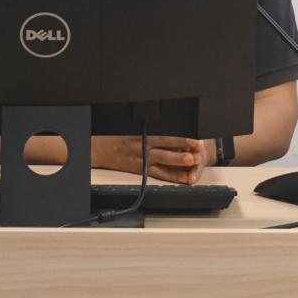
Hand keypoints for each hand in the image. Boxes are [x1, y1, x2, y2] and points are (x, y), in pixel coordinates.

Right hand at [90, 135, 211, 183]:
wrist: (100, 149)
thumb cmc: (117, 135)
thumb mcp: (133, 125)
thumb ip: (151, 124)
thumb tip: (169, 120)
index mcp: (143, 134)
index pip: (165, 135)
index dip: (180, 137)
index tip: (194, 137)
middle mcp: (144, 147)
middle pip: (166, 147)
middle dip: (183, 148)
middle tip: (197, 149)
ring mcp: (143, 160)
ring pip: (164, 162)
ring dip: (179, 163)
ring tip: (192, 163)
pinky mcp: (142, 170)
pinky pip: (159, 174)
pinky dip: (171, 176)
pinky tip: (183, 178)